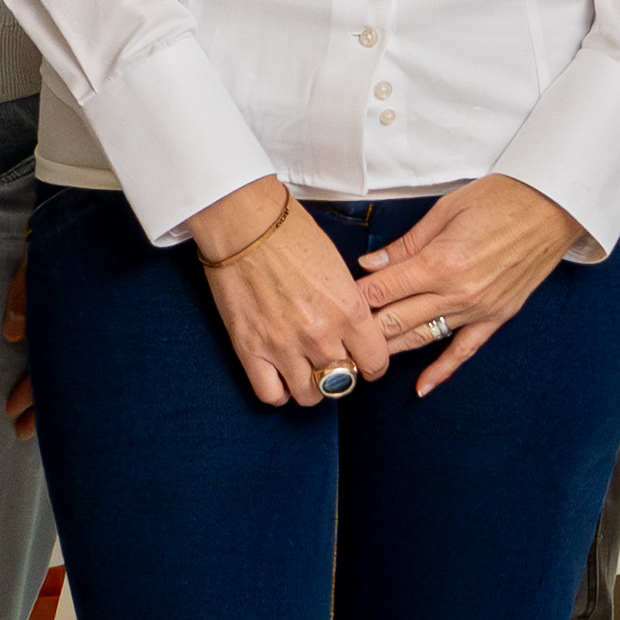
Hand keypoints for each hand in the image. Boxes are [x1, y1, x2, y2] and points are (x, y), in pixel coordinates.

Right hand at [186, 184, 390, 411]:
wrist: (245, 223)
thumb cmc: (292, 234)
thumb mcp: (338, 268)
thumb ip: (349, 306)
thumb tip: (352, 331)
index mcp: (349, 310)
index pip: (375, 363)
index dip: (370, 364)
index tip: (362, 359)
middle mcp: (320, 335)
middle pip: (343, 382)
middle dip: (341, 373)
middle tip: (331, 360)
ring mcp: (283, 346)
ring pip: (310, 396)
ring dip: (311, 386)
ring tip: (305, 369)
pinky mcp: (250, 348)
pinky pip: (271, 394)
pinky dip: (279, 391)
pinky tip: (280, 376)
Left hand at [352, 174, 601, 395]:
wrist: (554, 206)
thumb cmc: (502, 198)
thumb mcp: (446, 211)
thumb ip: (406, 245)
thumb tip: (370, 265)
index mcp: (440, 262)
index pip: (381, 290)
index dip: (354, 296)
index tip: (334, 301)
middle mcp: (457, 293)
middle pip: (395, 320)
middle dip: (363, 328)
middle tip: (338, 336)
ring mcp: (478, 309)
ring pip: (422, 338)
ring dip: (390, 349)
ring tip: (362, 359)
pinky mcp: (497, 317)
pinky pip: (465, 350)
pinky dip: (442, 371)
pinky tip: (422, 387)